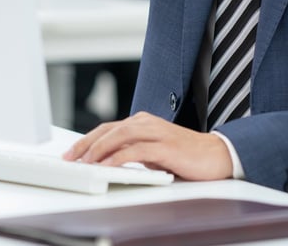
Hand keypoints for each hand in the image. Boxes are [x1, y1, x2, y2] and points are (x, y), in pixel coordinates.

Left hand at [63, 112, 233, 179]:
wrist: (217, 155)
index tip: (72, 153)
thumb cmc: (185, 155)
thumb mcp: (152, 152)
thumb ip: (133, 151)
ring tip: (85, 162)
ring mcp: (156, 132)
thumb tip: (107, 161)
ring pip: (119, 136)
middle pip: (108, 130)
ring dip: (99, 149)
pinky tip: (108, 166)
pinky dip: (119, 157)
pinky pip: (136, 150)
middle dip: (86, 144)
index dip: (87, 140)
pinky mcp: (165, 146)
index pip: (107, 128)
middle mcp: (146, 123)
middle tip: (70, 157)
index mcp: (141, 122)